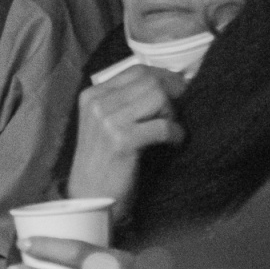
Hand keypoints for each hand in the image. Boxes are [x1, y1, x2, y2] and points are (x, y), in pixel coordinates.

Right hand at [68, 63, 185, 216]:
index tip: (179, 89)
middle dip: (172, 95)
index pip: (136, 70)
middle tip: (179, 113)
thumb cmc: (104, 162)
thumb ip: (124, 102)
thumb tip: (165, 84)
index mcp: (92, 95)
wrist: (90, 197)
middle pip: (150, 81)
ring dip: (172, 114)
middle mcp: (98, 103)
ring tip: (171, 129)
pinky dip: (175, 134)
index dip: (164, 77)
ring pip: (158, 98)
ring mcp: (107, 121)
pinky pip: (162, 126)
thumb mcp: (104, 124)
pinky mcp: (122, 141)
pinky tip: (175, 142)